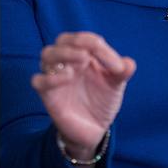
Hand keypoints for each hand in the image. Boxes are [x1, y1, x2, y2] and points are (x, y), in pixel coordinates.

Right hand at [32, 32, 135, 160]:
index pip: (86, 39)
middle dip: (76, 42)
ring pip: (47, 54)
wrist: (94, 128)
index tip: (117, 67)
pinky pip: (38, 81)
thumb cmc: (102, 100)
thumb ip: (122, 72)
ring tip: (81, 60)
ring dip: (63, 53)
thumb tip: (129, 63)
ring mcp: (56, 76)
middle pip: (62, 40)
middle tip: (89, 54)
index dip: (100, 46)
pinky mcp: (48, 95)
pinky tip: (67, 77)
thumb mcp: (116, 85)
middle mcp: (68, 62)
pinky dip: (50, 77)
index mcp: (85, 54)